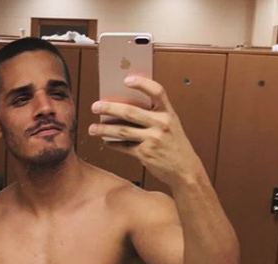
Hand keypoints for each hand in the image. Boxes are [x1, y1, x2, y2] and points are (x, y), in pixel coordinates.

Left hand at [88, 76, 204, 187]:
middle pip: (130, 112)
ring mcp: (153, 139)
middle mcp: (162, 124)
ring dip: (104, 129)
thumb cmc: (175, 145)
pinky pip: (123, 146)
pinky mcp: (145, 154)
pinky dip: (113, 144)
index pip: (157, 91)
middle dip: (109, 108)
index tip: (126, 79)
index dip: (142, 83)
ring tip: (92, 128)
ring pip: (122, 130)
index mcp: (169, 113)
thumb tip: (123, 107)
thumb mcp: (171, 126)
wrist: (185, 170)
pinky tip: (106, 141)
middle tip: (95, 106)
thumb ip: (153, 115)